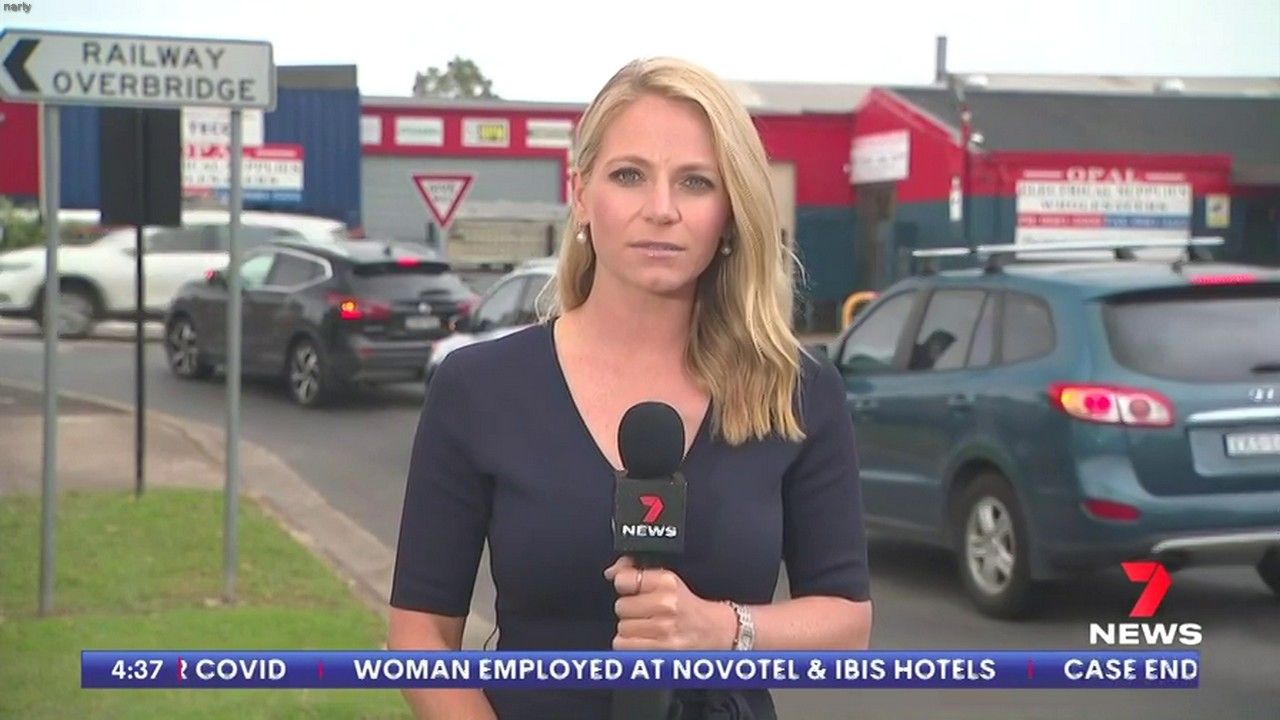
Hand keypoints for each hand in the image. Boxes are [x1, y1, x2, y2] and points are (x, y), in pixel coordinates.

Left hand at [603, 556, 734, 650]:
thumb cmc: (689, 606)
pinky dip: (630, 645)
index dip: (625, 586)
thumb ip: (637, 571)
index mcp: (668, 582)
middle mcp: (666, 604)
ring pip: (622, 628)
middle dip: (630, 610)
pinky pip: (624, 646)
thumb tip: (611, 572)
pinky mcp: (660, 652)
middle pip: (620, 606)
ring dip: (631, 630)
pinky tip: (646, 641)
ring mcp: (663, 630)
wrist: (716, 632)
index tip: (633, 590)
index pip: (624, 580)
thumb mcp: (668, 581)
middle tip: (647, 613)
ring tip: (649, 628)